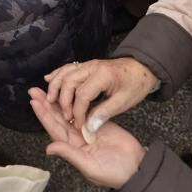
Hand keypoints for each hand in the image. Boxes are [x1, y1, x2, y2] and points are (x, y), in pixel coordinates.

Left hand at [29, 87, 145, 188]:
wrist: (136, 168)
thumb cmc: (114, 172)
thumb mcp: (89, 166)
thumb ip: (70, 154)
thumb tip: (49, 149)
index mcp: (72, 148)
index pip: (54, 129)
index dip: (44, 116)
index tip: (34, 102)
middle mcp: (77, 138)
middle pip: (58, 118)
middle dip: (46, 104)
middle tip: (34, 90)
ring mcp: (87, 130)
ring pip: (69, 113)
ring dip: (58, 101)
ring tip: (47, 88)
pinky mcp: (99, 123)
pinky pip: (84, 111)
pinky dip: (75, 101)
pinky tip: (68, 92)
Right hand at [44, 58, 158, 131]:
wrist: (142, 67)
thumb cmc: (135, 84)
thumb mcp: (124, 102)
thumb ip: (105, 113)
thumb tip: (89, 127)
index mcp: (103, 76)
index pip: (83, 94)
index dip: (78, 111)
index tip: (78, 124)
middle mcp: (92, 67)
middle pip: (69, 82)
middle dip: (63, 100)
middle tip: (65, 116)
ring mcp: (88, 65)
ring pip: (64, 73)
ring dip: (55, 86)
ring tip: (48, 100)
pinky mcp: (86, 65)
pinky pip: (67, 68)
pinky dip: (57, 74)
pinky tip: (48, 79)